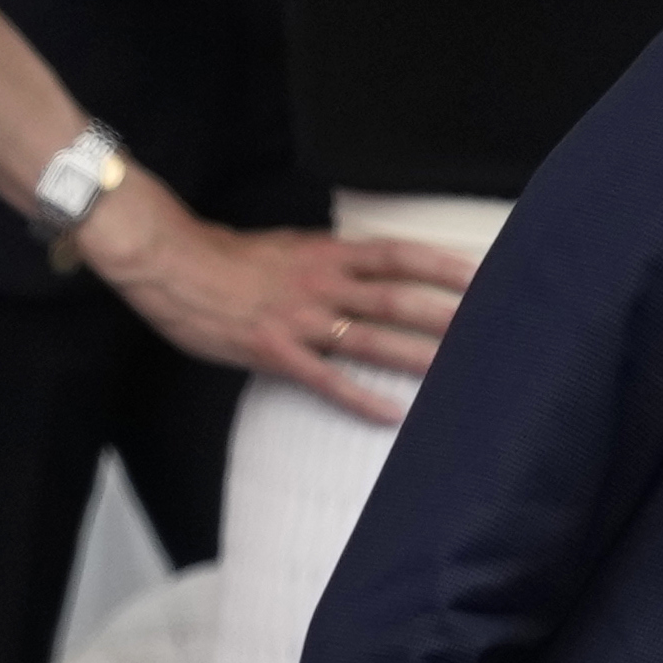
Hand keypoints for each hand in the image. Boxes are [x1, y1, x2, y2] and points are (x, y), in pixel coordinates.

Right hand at [76, 171, 474, 423]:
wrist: (171, 264)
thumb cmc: (230, 258)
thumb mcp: (291, 248)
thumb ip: (333, 262)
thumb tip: (374, 271)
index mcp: (327, 255)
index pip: (397, 255)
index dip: (441, 264)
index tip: (483, 274)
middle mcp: (322, 285)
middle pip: (396, 299)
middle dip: (445, 314)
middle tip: (491, 328)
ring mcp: (300, 320)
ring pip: (370, 339)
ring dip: (415, 356)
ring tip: (457, 372)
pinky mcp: (276, 352)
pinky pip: (327, 379)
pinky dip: (361, 398)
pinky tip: (392, 414)